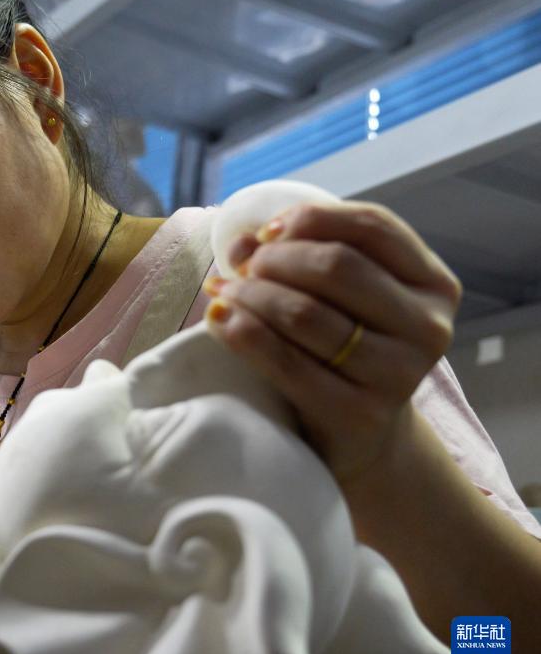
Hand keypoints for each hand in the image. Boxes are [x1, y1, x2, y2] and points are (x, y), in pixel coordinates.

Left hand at [203, 200, 461, 482]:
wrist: (362, 434)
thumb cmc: (345, 347)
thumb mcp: (340, 297)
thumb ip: (302, 254)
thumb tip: (244, 241)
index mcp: (432, 283)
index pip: (373, 226)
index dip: (311, 218)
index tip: (267, 232)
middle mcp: (427, 327)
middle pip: (336, 266)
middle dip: (275, 259)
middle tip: (241, 269)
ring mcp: (399, 374)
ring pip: (306, 313)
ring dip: (251, 294)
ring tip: (223, 293)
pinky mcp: (359, 413)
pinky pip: (287, 363)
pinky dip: (244, 334)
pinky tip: (220, 321)